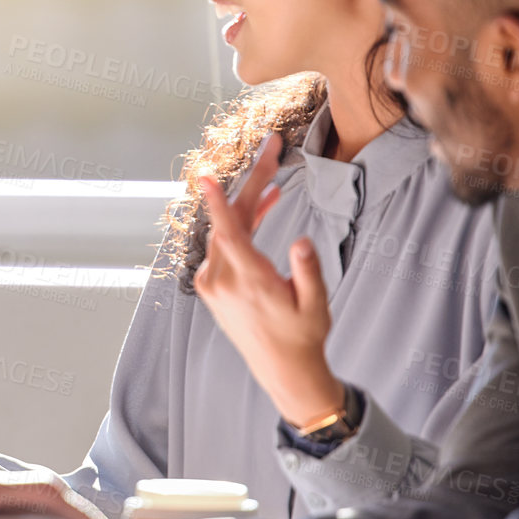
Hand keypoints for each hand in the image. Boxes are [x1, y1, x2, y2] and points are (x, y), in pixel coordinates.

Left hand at [192, 133, 343, 425]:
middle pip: (231, 223)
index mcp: (247, 282)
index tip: (203, 176)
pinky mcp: (211, 286)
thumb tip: (302, 242)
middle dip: (252, 184)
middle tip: (270, 150)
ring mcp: (212, 283)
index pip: (229, 234)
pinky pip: (223, 246)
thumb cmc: (303, 336)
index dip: (217, 203)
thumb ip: (308, 272)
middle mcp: (222, 280)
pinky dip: (240, 226)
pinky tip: (263, 207)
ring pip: (226, 232)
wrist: (282, 368)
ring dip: (250, 205)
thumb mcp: (315, 305)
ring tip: (274, 180)